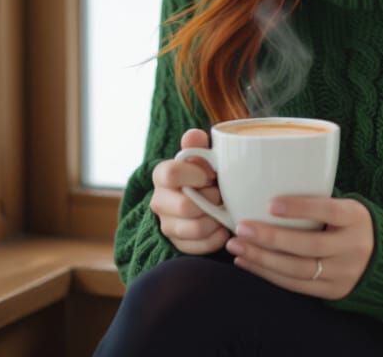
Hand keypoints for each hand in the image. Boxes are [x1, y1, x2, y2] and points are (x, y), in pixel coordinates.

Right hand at [149, 128, 230, 254]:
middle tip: (221, 194)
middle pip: (185, 205)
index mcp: (162, 174)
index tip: (211, 174)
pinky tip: (223, 227)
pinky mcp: (178, 244)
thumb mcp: (201, 157)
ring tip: (223, 211)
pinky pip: (200, 247)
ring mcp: (167, 225)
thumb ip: (197, 146)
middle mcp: (159, 201)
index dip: (196, 174)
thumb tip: (194, 136)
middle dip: (211, 200)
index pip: (171, 173)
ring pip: (195, 228)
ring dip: (216, 220)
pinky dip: (217, 238)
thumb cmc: (203, 173)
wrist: (200, 199)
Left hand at [225, 197, 373, 300]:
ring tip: (237, 247)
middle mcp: (352, 247)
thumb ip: (318, 199)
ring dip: (262, 259)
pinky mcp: (332, 291)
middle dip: (271, 238)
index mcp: (356, 218)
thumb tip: (271, 181)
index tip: (271, 203)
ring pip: (298, 269)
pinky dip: (268, 274)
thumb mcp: (345, 206)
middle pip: (308, 245)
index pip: (328, 210)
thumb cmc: (350, 224)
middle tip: (242, 228)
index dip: (300, 208)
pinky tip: (247, 262)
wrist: (382, 259)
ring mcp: (343, 273)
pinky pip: (295, 285)